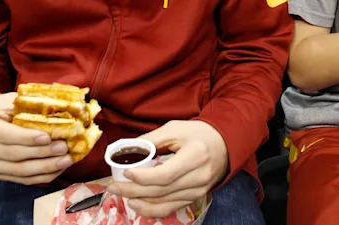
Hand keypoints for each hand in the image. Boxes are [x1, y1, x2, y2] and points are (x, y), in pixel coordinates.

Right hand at [0, 93, 71, 183]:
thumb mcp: (6, 100)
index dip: (26, 138)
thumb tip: (60, 108)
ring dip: (44, 168)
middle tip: (63, 148)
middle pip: (12, 155)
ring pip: (17, 171)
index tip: (47, 137)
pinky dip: (40, 176)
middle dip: (41, 153)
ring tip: (65, 160)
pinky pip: (19, 179)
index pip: (3, 134)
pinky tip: (56, 169)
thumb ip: (27, 105)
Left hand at [109, 120, 227, 218]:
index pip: (166, 174)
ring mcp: (198, 190)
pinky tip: (137, 204)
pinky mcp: (195, 197)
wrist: (225, 144)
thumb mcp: (176, 129)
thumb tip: (126, 149)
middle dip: (133, 190)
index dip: (143, 177)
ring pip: (164, 202)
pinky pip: (171, 208)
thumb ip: (152, 139)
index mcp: (195, 156)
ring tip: (121, 193)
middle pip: (161, 190)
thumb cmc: (199, 134)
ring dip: (139, 200)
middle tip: (113, 186)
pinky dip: (152, 209)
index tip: (126, 173)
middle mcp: (199, 177)